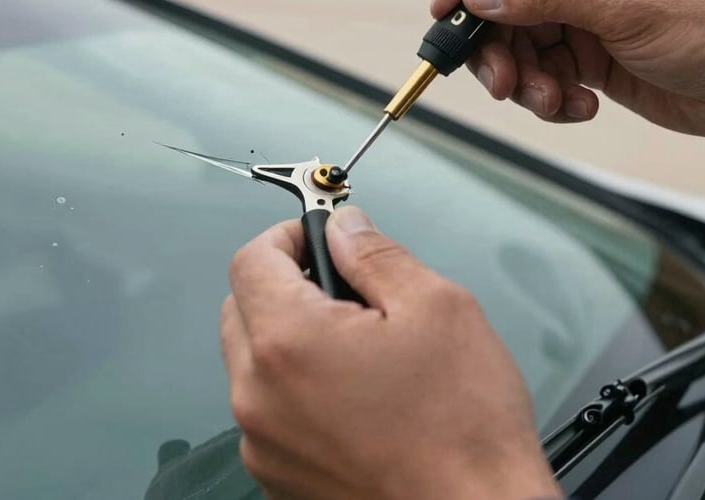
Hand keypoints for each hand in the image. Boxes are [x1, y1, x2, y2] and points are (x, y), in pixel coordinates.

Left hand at [221, 209, 561, 499]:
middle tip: (344, 286)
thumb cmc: (463, 425)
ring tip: (357, 343)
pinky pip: (268, 408)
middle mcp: (260, 397)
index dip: (287, 235)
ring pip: (252, 359)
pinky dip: (295, 385)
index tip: (320, 235)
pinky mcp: (279, 476)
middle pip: (242, 307)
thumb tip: (344, 228)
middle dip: (284, 282)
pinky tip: (353, 390)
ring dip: (289, 335)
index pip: (250, 260)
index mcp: (289, 344)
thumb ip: (375, 254)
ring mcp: (265, 444)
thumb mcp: (434, 306)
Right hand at [433, 0, 704, 138]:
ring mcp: (579, 11)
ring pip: (515, 43)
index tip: (446, 8)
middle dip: (496, 45)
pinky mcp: (584, 53)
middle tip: (500, 81)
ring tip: (551, 100)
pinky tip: (580, 105)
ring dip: (523, 79)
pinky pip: (540, 73)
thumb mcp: (625, 4)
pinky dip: (548, 95)